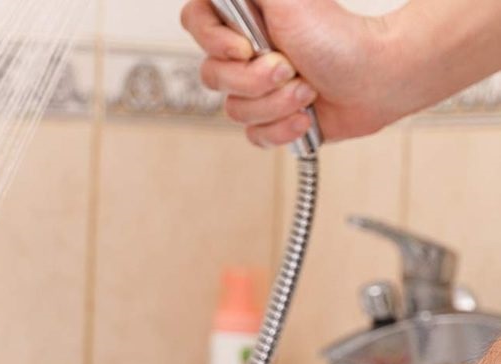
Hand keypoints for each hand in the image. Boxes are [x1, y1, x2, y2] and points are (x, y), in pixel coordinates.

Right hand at [181, 0, 408, 145]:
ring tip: (307, 92)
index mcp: (244, 17)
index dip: (213, 42)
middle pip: (213, 75)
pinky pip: (252, 135)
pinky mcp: (271, 117)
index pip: (195, 22)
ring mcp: (256, 86)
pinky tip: (306, 116)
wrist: (378, 78)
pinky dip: (281, 129)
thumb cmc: (340, 36)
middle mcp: (245, 51)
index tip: (243, 48)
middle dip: (254, 80)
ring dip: (275, 104)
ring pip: (233, 109)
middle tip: (290, 68)